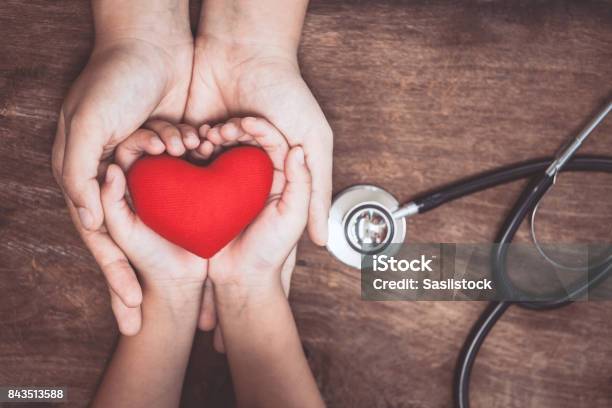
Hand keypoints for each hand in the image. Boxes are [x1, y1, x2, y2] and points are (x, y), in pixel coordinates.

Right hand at [51, 5, 192, 334]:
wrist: (150, 42)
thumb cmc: (113, 79)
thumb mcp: (88, 123)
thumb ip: (79, 170)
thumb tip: (88, 215)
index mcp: (88, 174)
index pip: (102, 241)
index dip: (115, 278)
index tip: (128, 312)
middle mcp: (113, 177)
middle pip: (127, 243)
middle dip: (135, 281)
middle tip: (145, 318)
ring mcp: (141, 170)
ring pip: (155, 218)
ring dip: (171, 238)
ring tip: (189, 275)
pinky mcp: (167, 156)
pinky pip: (179, 189)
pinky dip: (189, 204)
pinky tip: (202, 230)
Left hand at [185, 35, 331, 245]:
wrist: (243, 50)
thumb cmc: (286, 92)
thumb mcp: (314, 140)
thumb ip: (317, 188)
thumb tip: (323, 242)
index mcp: (279, 164)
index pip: (269, 196)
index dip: (261, 192)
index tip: (257, 183)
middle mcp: (251, 158)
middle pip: (238, 186)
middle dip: (233, 173)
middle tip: (233, 146)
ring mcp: (224, 145)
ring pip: (213, 173)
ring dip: (214, 158)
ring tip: (218, 134)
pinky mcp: (200, 133)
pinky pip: (192, 153)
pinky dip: (196, 145)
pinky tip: (202, 132)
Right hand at [197, 117, 310, 350]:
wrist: (239, 279)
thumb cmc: (270, 251)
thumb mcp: (292, 217)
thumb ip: (302, 184)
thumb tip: (298, 149)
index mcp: (281, 177)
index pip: (275, 142)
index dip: (261, 128)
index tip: (245, 120)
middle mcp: (257, 175)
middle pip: (249, 140)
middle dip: (236, 129)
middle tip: (222, 128)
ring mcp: (233, 182)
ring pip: (225, 148)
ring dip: (215, 138)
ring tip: (205, 138)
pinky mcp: (211, 190)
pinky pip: (206, 164)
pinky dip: (199, 153)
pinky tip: (191, 149)